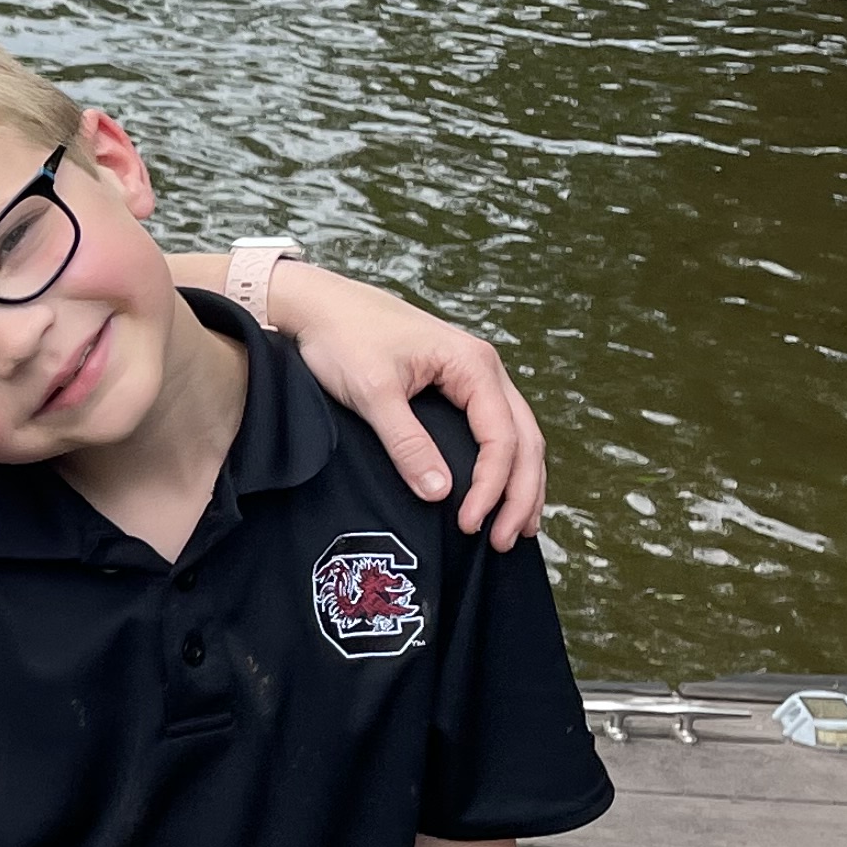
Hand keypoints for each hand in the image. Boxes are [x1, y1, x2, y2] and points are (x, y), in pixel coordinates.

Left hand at [273, 265, 545, 548]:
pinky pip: (496, 430)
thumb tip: (442, 494)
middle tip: (504, 541)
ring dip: (521, 483)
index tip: (468, 524)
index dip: (491, 487)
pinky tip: (500, 494)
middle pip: (524, 439)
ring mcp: (475, 377)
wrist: (321, 305)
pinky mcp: (458, 386)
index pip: (501, 437)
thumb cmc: (343, 339)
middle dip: (520, 494)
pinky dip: (505, 465)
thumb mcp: (372, 393)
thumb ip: (407, 443)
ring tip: (516, 529)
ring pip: (518, 436)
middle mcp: (485, 369)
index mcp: (473, 365)